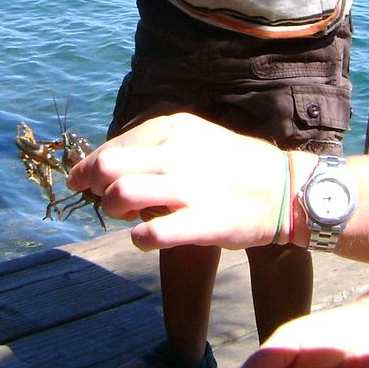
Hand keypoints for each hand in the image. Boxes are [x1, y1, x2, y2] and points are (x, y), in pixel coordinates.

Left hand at [66, 113, 287, 250]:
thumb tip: (111, 163)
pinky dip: (139, 238)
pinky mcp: (203, 221)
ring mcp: (189, 187)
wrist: (285, 188)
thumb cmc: (234, 165)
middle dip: (93, 186)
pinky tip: (146, 238)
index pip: (113, 146)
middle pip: (108, 167)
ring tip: (126, 218)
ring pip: (123, 195)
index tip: (83, 181)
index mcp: (172, 128)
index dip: (89, 167)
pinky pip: (151, 233)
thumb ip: (156, 146)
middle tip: (100, 199)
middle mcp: (176, 153)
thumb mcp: (195, 137)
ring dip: (113, 210)